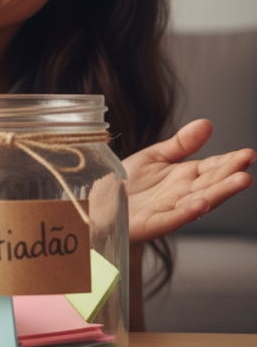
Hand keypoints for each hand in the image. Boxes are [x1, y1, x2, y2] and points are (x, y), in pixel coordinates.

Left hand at [124, 119, 255, 243]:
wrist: (104, 204)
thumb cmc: (129, 182)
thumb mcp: (155, 156)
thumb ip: (181, 143)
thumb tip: (207, 123)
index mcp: (186, 176)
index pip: (213, 167)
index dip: (230, 161)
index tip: (248, 153)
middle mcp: (183, 193)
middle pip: (211, 184)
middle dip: (231, 174)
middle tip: (247, 163)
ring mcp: (171, 209)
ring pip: (200, 201)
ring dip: (220, 193)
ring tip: (241, 181)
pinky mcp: (153, 223)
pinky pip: (173, 219)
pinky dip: (187, 212)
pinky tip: (202, 204)